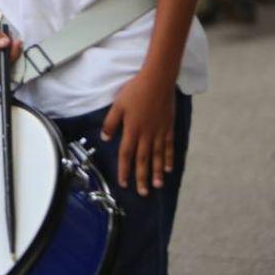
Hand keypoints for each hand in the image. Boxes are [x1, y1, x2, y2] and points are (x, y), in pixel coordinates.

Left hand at [101, 73, 175, 196]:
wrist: (158, 81)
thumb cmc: (135, 91)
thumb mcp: (117, 105)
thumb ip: (111, 123)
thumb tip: (105, 139)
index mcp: (132, 130)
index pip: (126, 154)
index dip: (124, 169)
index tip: (124, 183)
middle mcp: (146, 135)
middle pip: (143, 160)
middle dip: (141, 177)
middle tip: (142, 193)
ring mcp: (159, 132)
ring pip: (157, 157)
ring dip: (155, 172)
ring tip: (156, 186)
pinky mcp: (168, 128)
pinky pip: (168, 147)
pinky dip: (168, 159)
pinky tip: (168, 169)